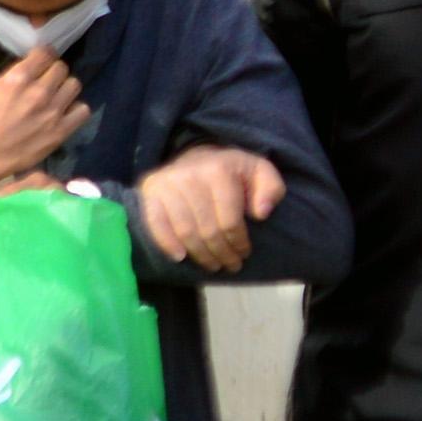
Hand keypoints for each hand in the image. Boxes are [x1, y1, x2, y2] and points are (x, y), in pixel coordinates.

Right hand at [0, 47, 88, 205]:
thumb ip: (16, 74)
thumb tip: (35, 65)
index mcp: (19, 78)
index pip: (46, 53)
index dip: (44, 56)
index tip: (42, 63)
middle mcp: (38, 92)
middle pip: (61, 68)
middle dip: (54, 73)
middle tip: (48, 83)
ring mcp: (52, 112)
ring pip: (74, 85)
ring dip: (65, 89)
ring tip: (57, 97)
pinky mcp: (61, 130)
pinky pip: (83, 110)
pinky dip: (75, 110)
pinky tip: (65, 113)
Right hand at [135, 146, 285, 273]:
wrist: (197, 155)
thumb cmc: (233, 171)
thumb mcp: (259, 172)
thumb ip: (271, 189)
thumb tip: (261, 213)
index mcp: (220, 170)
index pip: (229, 220)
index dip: (239, 243)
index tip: (244, 253)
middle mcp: (190, 175)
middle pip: (207, 230)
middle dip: (222, 254)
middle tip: (230, 265)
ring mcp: (167, 183)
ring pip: (185, 232)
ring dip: (201, 256)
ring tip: (213, 265)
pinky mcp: (150, 190)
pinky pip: (156, 224)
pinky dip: (167, 244)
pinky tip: (181, 257)